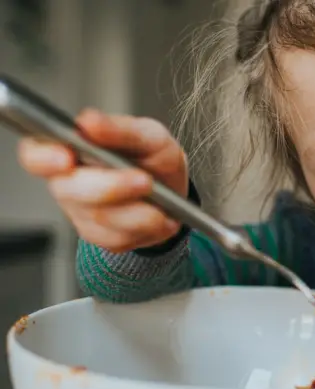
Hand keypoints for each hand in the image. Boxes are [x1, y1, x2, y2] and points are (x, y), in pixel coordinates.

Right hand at [17, 109, 189, 252]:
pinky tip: (159, 214)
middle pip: (69, 190)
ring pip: (100, 217)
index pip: (35, 154)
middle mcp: (67, 182)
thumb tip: (88, 122)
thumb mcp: (149, 135)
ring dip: (138, 209)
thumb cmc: (153, 158)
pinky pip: (118, 237)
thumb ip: (120, 128)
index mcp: (69, 148)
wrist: (175, 194)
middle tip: (145, 181)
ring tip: (159, 196)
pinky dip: (147, 225)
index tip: (65, 157)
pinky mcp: (99, 237)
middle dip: (111, 187)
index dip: (43, 158)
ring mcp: (80, 213)